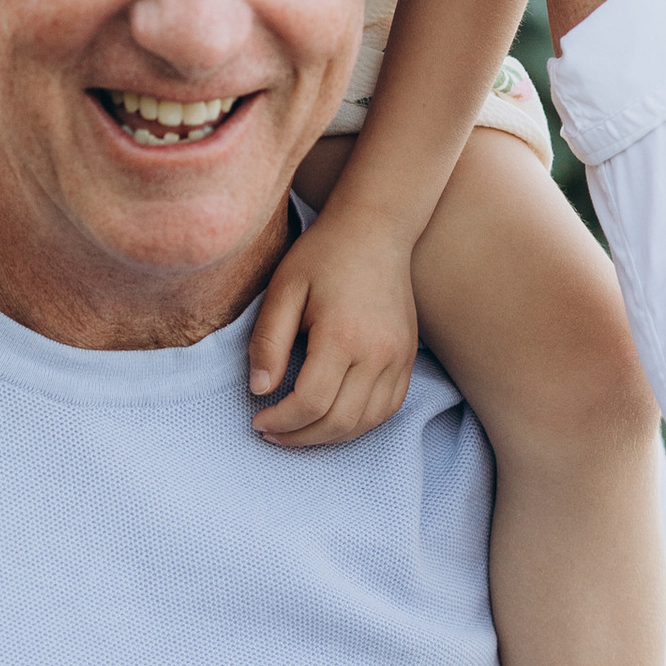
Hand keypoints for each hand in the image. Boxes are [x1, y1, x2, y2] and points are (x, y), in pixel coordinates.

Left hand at [246, 191, 421, 445]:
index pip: (311, 403)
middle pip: (339, 421)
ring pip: (366, 422)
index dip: (280, 421)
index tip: (257, 419)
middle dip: (300, 437)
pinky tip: (332, 417)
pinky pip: (388, 408)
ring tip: (298, 430)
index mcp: (343, 335)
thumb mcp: (283, 289)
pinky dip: (359, 423)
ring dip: (329, 436)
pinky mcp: (409, 357)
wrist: (376, 228)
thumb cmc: (323, 255)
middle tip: (271, 432)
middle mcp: (378, 353)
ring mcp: (399, 357)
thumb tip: (260, 389)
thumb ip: (268, 342)